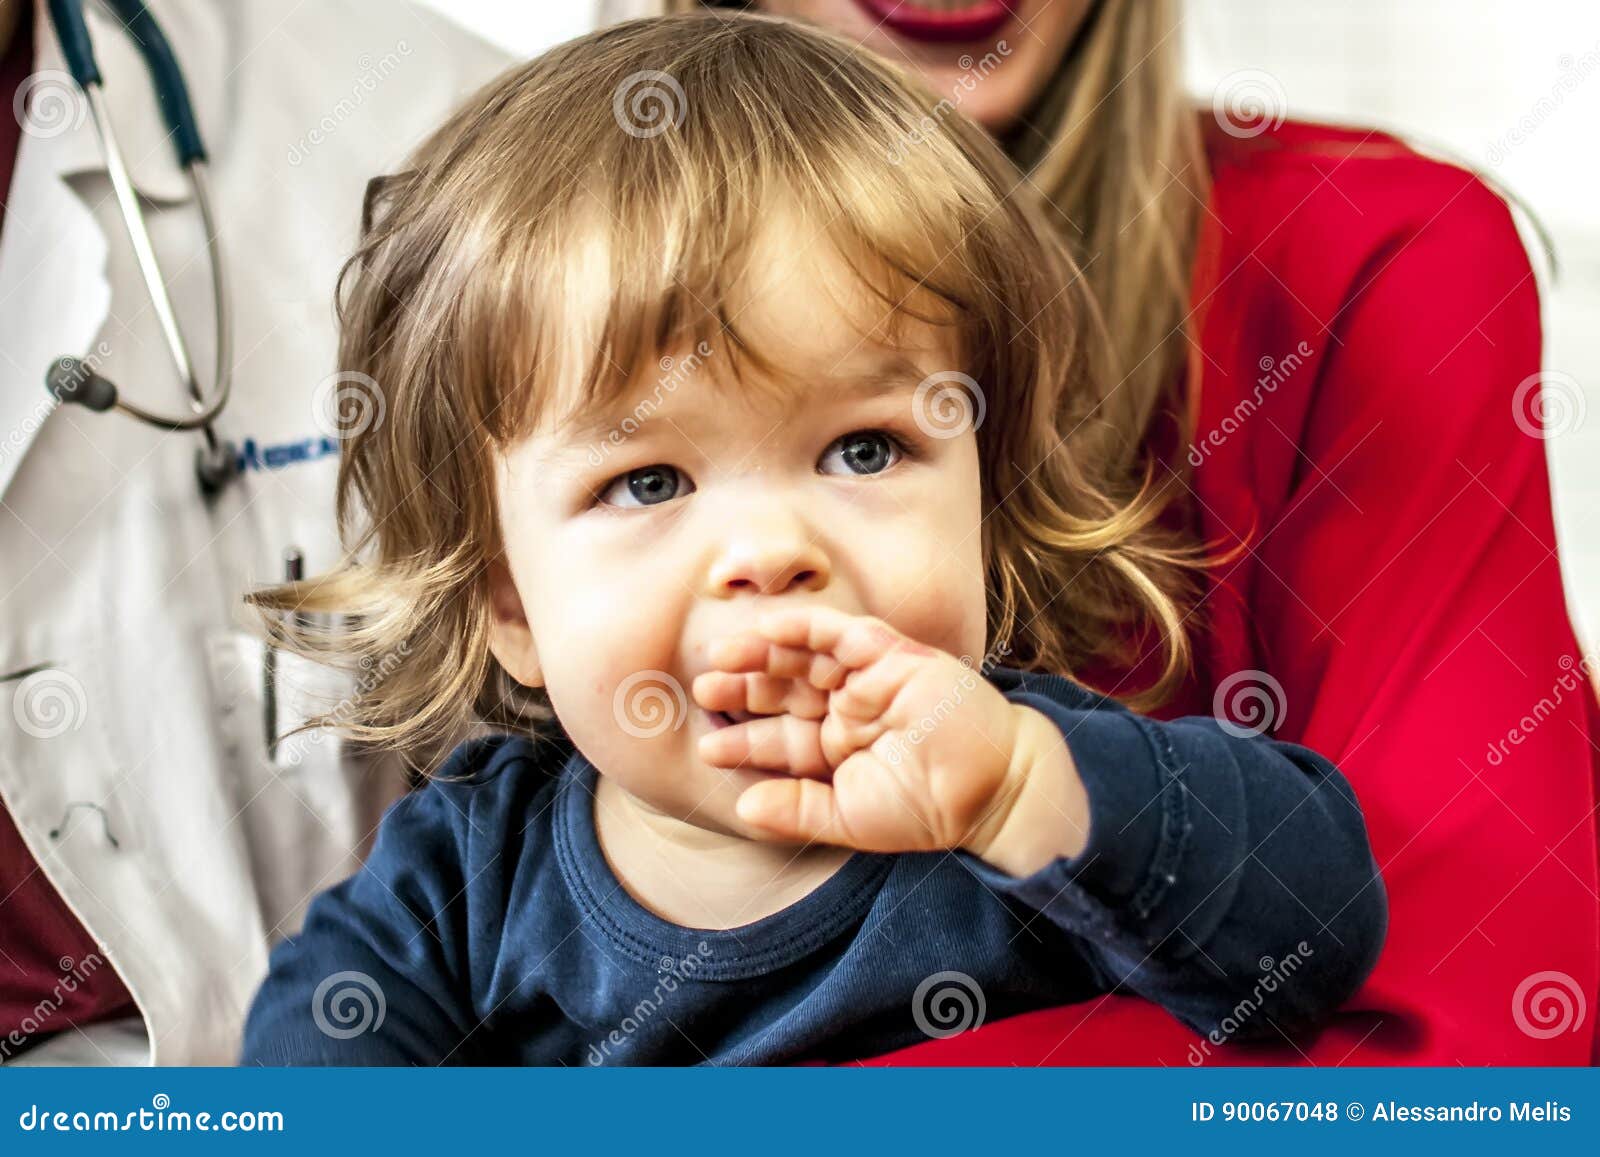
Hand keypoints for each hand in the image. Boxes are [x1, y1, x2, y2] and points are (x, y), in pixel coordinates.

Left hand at [693, 606, 1086, 869]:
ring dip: (762, 654)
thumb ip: (796, 811)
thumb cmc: (927, 809)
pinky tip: (768, 631)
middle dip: (743, 689)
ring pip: (804, 657)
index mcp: (837, 749)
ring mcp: (868, 679)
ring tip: (721, 658)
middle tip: (703, 689)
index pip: (780, 738)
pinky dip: (805, 627)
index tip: (708, 749)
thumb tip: (742, 806)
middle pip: (783, 691)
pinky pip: (840, 632)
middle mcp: (848, 710)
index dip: (743, 740)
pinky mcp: (892, 655)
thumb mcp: (849, 818)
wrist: (993, 790)